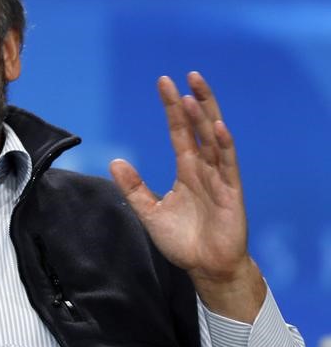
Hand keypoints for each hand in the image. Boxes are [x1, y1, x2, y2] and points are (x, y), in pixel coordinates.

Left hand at [109, 72, 265, 321]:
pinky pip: (228, 165)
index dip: (172, 109)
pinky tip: (217, 127)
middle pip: (199, 127)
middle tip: (183, 77)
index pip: (179, 131)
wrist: (206, 268)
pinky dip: (223, 146)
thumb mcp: (150, 212)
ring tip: (194, 94)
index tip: (165, 83)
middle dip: (192, 102)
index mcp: (187, 169)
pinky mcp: (232, 193)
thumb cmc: (182, 241)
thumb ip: (133, 188)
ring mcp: (220, 178)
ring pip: (214, 140)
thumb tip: (115, 161)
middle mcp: (204, 168)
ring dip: (206, 117)